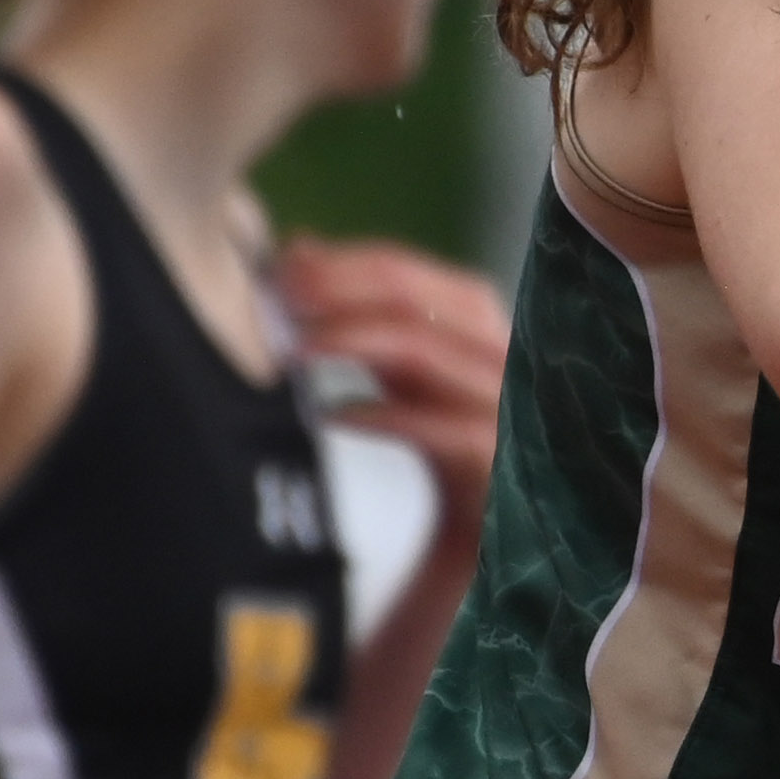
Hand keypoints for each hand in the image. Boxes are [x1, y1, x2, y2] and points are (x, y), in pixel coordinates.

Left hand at [278, 238, 507, 528]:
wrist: (500, 529)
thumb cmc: (449, 444)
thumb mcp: (400, 371)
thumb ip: (360, 313)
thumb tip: (299, 248)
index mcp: (472, 320)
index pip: (401, 271)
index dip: (335, 265)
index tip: (278, 269)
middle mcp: (495, 349)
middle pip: (412, 299)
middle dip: (337, 292)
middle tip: (278, 300)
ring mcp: (502, 402)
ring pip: (422, 350)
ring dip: (351, 340)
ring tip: (296, 350)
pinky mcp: (498, 458)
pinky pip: (437, 427)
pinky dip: (381, 415)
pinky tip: (332, 415)